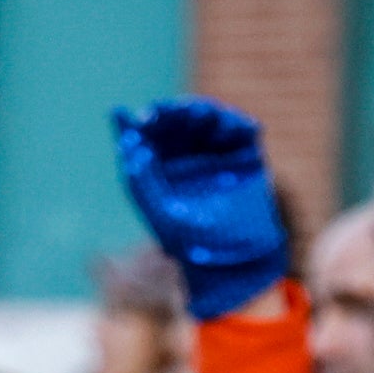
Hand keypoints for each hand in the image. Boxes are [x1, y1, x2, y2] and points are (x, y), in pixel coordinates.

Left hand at [112, 99, 287, 320]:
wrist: (235, 260)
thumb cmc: (192, 241)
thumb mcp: (160, 211)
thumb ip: (141, 180)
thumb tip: (128, 143)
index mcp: (160, 169)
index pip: (147, 137)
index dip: (139, 124)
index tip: (133, 117)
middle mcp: (187, 158)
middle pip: (176, 123)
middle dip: (171, 114)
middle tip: (165, 113)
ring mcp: (217, 154)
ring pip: (207, 121)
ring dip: (201, 113)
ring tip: (198, 114)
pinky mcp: (245, 157)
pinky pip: (241, 131)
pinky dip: (237, 124)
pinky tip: (230, 126)